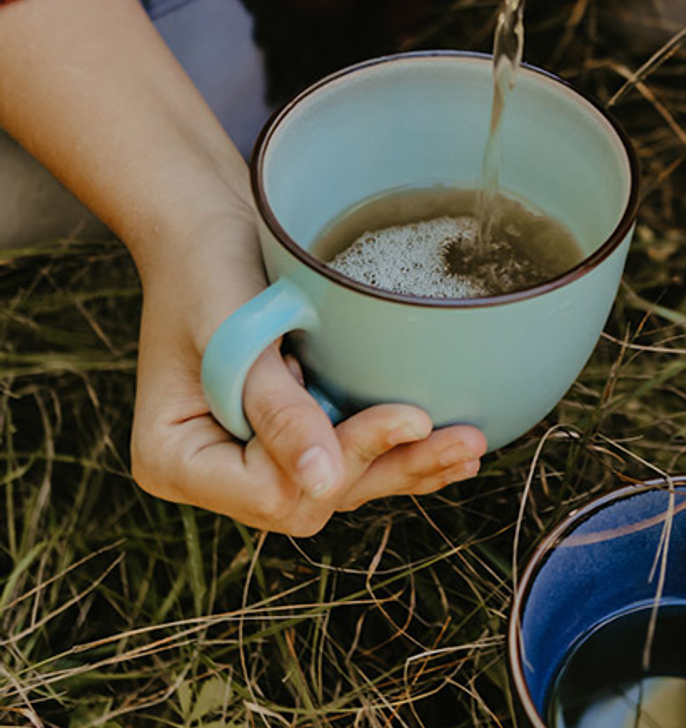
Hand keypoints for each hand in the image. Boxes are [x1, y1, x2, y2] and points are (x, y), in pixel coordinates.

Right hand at [130, 196, 486, 533]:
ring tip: (468, 446)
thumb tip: (324, 482)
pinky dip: (396, 452)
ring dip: (406, 466)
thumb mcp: (234, 329)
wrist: (206, 228)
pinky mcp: (290, 437)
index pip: (269, 491)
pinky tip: (449, 450)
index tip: (405, 415)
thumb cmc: (205, 265)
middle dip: (385, 465)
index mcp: (175, 459)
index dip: (341, 460)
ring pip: (340, 487)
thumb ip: (274, 407)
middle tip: (459, 438)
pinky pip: (348, 460)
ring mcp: (252, 460)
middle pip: (311, 499)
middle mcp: (214, 473)